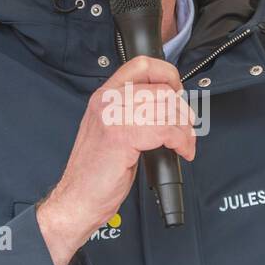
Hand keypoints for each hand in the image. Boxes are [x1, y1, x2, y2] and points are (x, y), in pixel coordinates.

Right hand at [37, 55, 196, 264]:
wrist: (77, 199)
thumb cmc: (95, 172)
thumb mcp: (112, 131)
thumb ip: (133, 112)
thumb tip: (168, 106)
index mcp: (103, 96)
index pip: (142, 65)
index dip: (168, 75)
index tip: (178, 92)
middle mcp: (106, 102)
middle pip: (161, 90)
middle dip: (183, 111)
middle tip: (187, 129)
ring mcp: (112, 117)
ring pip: (167, 109)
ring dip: (185, 129)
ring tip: (185, 143)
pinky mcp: (121, 136)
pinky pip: (165, 129)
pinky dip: (181, 141)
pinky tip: (181, 151)